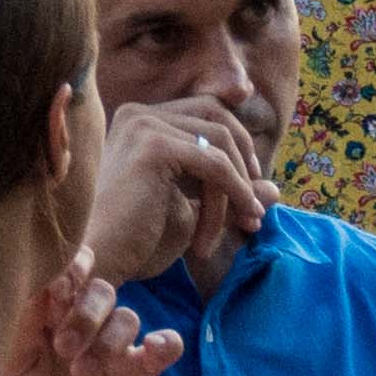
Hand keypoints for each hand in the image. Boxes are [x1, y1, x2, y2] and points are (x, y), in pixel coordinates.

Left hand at [4, 265, 184, 375]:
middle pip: (102, 292)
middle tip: (62, 348)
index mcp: (51, 306)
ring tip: (81, 372)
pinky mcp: (133, 375)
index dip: (73, 271)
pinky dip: (166, 343)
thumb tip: (46, 278)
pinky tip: (154, 347)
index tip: (58, 292)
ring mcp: (111, 347)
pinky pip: (163, 350)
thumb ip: (27, 314)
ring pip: (127, 319)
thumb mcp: (8, 351)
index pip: (72, 271)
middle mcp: (85, 320)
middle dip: (86, 315)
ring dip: (108, 341)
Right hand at [81, 99, 269, 285]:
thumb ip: (231, 193)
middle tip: (254, 209)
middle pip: (218, 118)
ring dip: (237, 191)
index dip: (238, 147)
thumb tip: (277, 189)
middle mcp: (140, 113)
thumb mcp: (194, 212)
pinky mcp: (153, 146)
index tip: (251, 192)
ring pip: (220, 146)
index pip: (207, 114)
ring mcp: (144, 125)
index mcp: (141, 120)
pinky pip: (215, 166)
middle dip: (245, 162)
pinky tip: (230, 228)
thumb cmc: (136, 243)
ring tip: (240, 227)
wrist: (98, 262)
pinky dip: (232, 197)